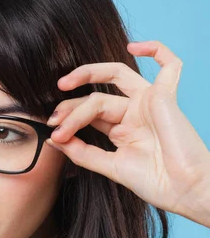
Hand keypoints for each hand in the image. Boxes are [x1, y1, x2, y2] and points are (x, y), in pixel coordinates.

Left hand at [46, 40, 209, 218]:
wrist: (184, 191)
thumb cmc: (155, 183)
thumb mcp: (110, 166)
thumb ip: (83, 153)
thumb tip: (53, 140)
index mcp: (122, 130)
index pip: (90, 114)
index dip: (69, 120)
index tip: (53, 134)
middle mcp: (134, 113)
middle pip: (97, 96)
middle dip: (72, 107)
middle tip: (54, 119)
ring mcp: (150, 102)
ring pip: (115, 77)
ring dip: (87, 75)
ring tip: (64, 85)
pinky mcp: (165, 96)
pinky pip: (169, 64)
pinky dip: (155, 49)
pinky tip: (133, 47)